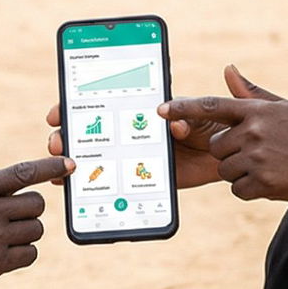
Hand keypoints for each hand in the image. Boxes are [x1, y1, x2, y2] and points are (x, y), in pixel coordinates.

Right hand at [0, 158, 69, 288]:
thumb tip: (18, 175)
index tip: (70, 163)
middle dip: (31, 207)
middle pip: (37, 203)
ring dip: (26, 230)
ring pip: (36, 229)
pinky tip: (3, 251)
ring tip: (2, 234)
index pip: (22, 173)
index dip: (49, 166)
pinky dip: (23, 252)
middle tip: (13, 214)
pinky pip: (31, 254)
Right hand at [49, 102, 221, 189]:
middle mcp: (130, 130)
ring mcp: (133, 155)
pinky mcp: (143, 178)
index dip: (74, 105)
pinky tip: (74, 187)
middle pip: (88, 130)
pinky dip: (92, 185)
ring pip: (95, 156)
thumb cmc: (215, 123)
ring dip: (74, 159)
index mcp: (140, 107)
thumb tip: (171, 122)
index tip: (58, 113)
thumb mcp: (201, 112)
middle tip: (58, 142)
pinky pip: (113, 182)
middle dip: (67, 135)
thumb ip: (185, 112)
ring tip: (65, 165)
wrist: (229, 153)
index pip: (100, 101)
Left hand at [162, 65, 287, 201]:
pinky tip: (270, 181)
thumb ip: (251, 93)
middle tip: (256, 153)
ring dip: (239, 172)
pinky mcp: (263, 182)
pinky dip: (249, 189)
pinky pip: (237, 189)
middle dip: (229, 152)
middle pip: (215, 146)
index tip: (161, 110)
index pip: (211, 106)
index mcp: (256, 111)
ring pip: (224, 169)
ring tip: (267, 166)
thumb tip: (228, 69)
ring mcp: (258, 157)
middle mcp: (254, 132)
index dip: (183, 109)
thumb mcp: (282, 108)